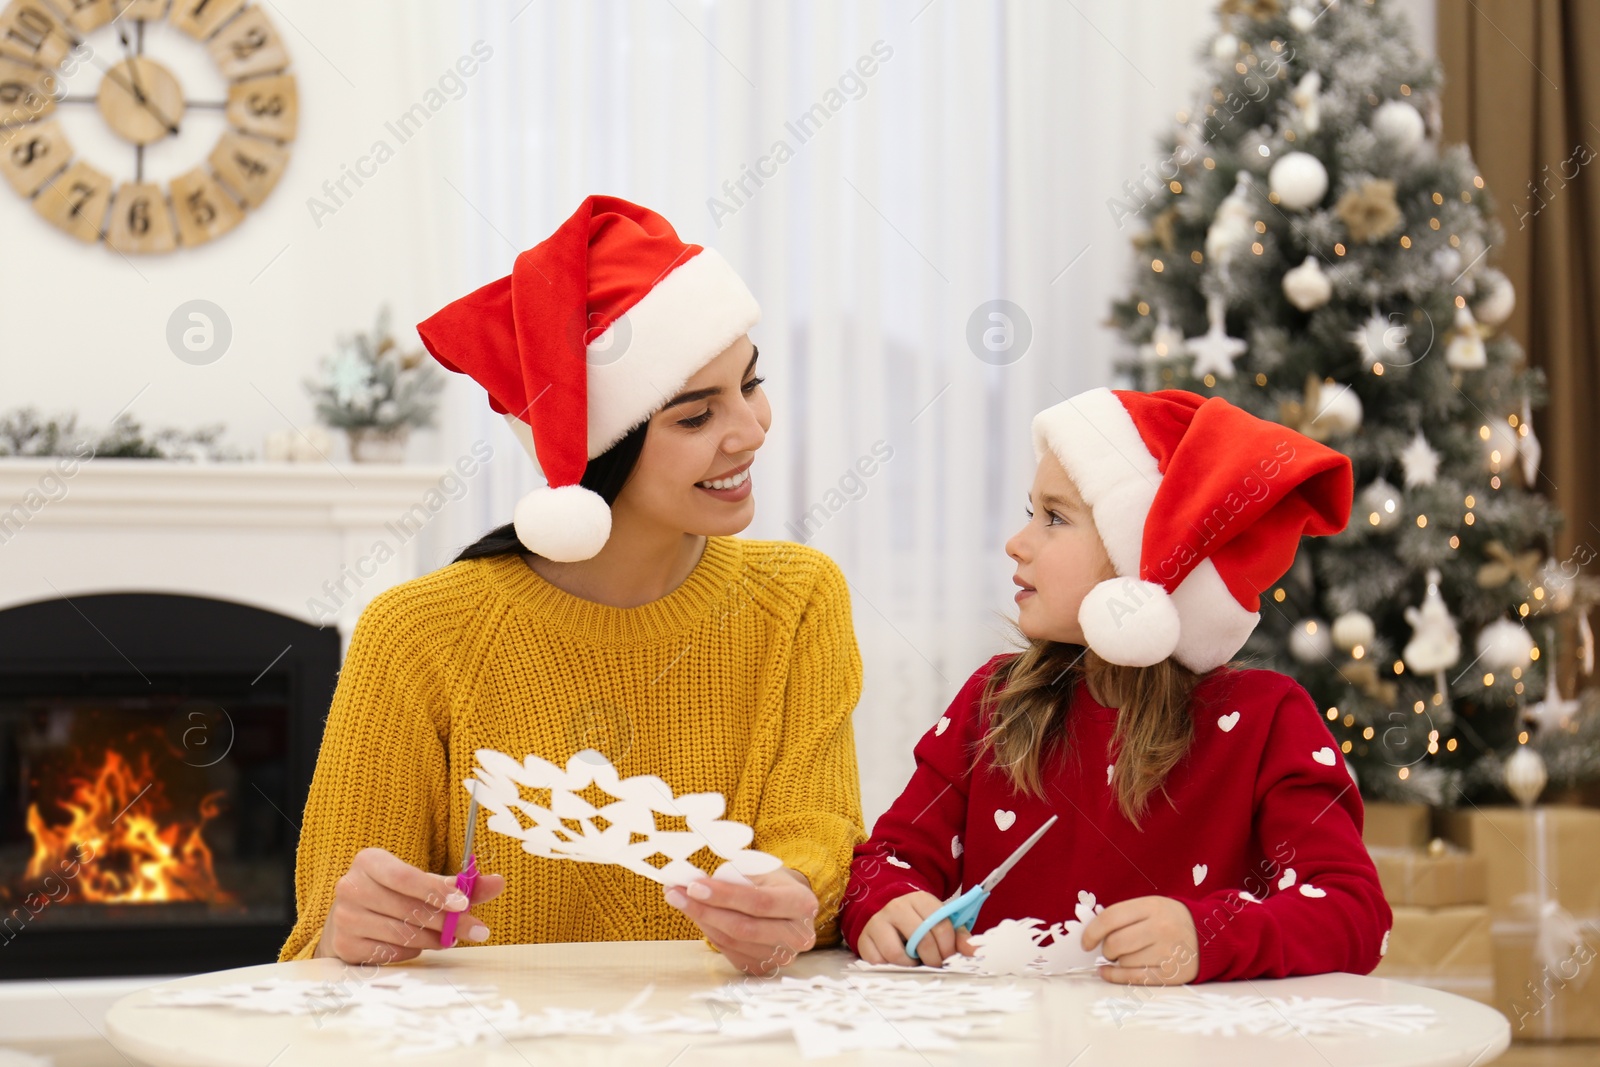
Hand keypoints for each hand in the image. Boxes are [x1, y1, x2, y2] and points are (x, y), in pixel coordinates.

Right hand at [315, 847, 505, 964]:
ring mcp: (344, 917)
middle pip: (407, 909)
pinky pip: (390, 953)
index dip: (436, 892)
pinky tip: (418, 943)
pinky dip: (412, 950)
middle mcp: (350, 886)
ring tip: (449, 938)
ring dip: (434, 939)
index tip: (465, 905)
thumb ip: (460, 884)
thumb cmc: (395, 893)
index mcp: (369, 861)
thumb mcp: (423, 881)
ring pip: (401, 933)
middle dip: (447, 922)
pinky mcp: (344, 945)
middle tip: (477, 930)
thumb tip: (499, 882)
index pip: (405, 877)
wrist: (354, 915)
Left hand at [664, 867, 818, 975]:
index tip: (694, 886)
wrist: (789, 906)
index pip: (760, 902)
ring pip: (733, 941)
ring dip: (702, 920)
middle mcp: (799, 935)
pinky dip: (709, 932)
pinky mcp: (765, 968)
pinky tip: (698, 916)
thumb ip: (731, 877)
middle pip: (744, 927)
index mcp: (802, 903)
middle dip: (705, 910)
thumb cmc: (772, 883)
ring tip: (680, 900)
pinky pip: (729, 951)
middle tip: (676, 893)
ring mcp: (783, 957)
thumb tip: (690, 882)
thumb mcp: (760, 870)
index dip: (724, 895)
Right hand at [856, 891, 974, 967]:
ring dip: (911, 965)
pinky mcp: (864, 939)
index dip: (949, 948)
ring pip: (897, 954)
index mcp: (920, 900)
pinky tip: (898, 962)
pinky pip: (878, 962)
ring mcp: (878, 922)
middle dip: (933, 959)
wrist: (885, 912)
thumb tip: (974, 953)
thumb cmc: (919, 922)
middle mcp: (897, 907)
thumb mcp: (940, 923)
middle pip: (921, 940)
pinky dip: (891, 967)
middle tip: (935, 964)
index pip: (941, 925)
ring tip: (915, 962)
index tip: (949, 957)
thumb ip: (959, 937)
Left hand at [1080, 895, 1198, 984]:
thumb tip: (1091, 932)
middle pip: (1116, 943)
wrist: (1209, 936)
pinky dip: (1115, 976)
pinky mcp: (1171, 974)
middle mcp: (1160, 928)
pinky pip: (1134, 978)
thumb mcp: (1151, 906)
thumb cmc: (1170, 920)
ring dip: (1117, 961)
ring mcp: (1167, 952)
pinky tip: (1107, 972)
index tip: (1085, 942)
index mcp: (1152, 906)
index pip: (1111, 917)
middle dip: (1106, 949)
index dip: (1092, 931)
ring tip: (1127, 955)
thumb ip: (1124, 915)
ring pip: (1124, 962)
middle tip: (1110, 950)